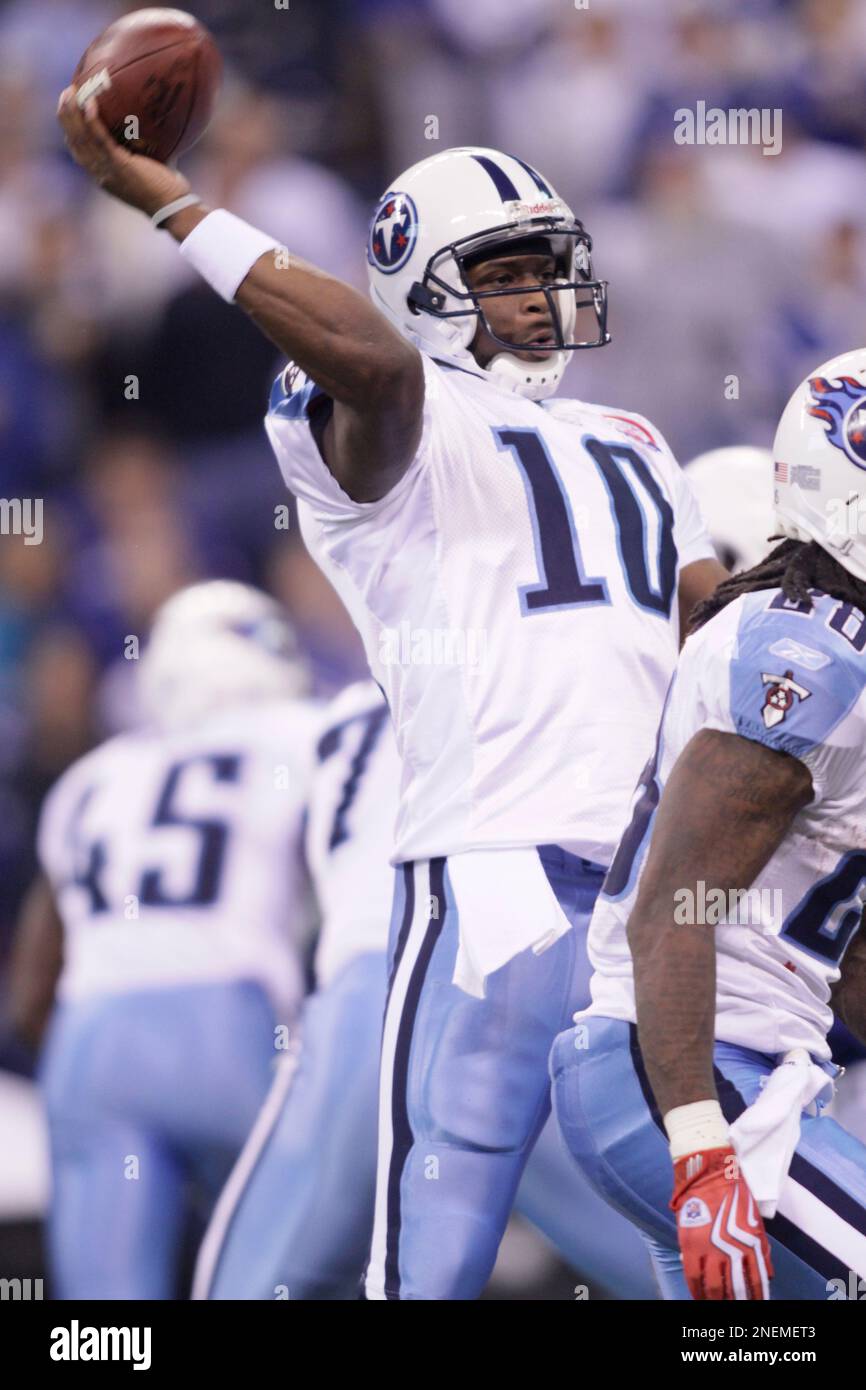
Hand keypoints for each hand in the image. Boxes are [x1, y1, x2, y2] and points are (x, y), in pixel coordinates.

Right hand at [57, 86, 190, 217]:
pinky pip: (99, 139)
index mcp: (103, 175)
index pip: (79, 151)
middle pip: (74, 141)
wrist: (172, 207)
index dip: (71, 130)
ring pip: (81, 138)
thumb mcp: (145, 169)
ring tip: (71, 91)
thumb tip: (151, 128)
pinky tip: (89, 102)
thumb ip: (141, 151)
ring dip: (73, 112)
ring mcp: (107, 169)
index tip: (69, 110)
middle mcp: (99, 173)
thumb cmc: (166, 190)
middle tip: (66, 93)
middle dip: (66, 116)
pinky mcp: (118, 165)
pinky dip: (92, 120)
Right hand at [671, 1147, 772, 1299]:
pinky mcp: (690, 1242)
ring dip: (717, 1300)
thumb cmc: (734, 1191)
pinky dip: (696, 1290)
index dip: (756, 1295)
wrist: (708, 1169)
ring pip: (713, 1286)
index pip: (756, 1279)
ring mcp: (708, 1246)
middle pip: (735, 1287)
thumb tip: (768, 1274)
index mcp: (751, 1242)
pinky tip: (699, 1298)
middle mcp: (731, 1248)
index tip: (757, 1305)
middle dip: (737, 1301)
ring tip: (718, 1307)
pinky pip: (693, 1275)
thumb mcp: (755, 1219)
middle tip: (737, 1308)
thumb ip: (761, 1249)